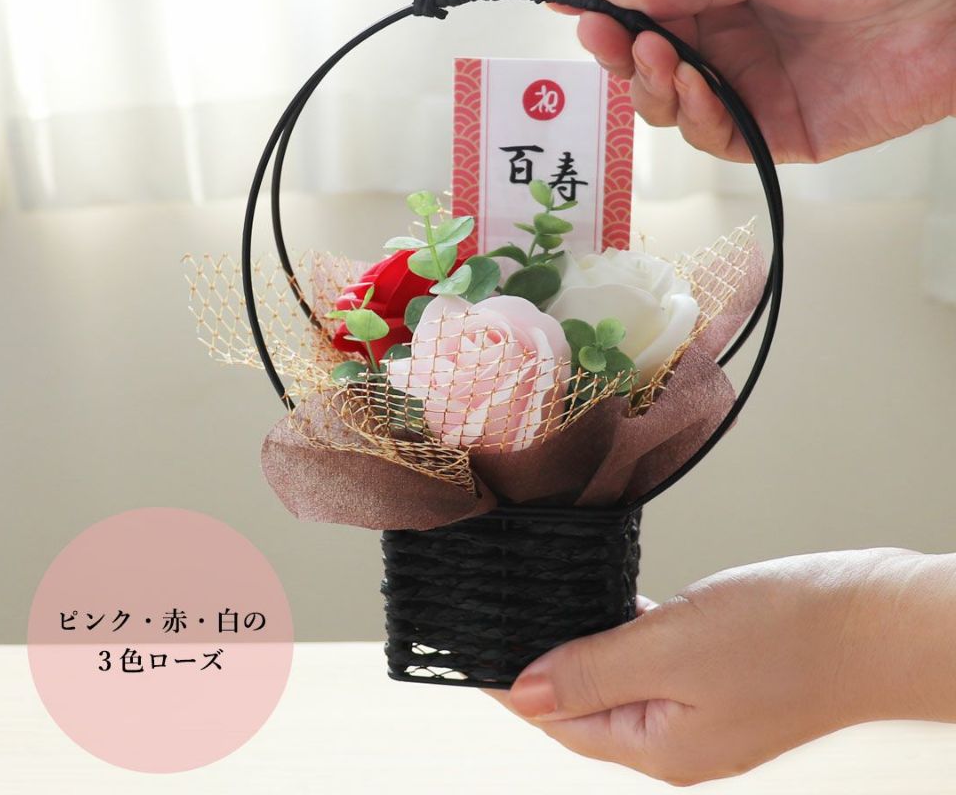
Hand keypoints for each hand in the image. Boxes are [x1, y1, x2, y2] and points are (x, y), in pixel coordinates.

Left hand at [487, 548, 955, 785]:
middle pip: (581, 704)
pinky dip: (622, 634)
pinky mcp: (720, 675)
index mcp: (658, 747)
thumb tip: (524, 693)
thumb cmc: (789, 634)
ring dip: (577, 647)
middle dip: (536, 666)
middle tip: (497, 620)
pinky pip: (652, 660)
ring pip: (615, 679)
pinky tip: (607, 605)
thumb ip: (593, 671)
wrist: (880, 622)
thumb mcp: (672, 647)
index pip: (556, 719)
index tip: (471, 646)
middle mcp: (675, 738)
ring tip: (537, 608)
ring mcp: (700, 708)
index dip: (509, 683)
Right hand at [546, 0, 955, 162]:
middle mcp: (727, 25)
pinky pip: (712, 134)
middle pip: (643, 45)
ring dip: (651, 80)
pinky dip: (694, 115)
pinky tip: (698, 88)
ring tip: (657, 55)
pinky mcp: (773, 129)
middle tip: (596, 29)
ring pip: (666, 97)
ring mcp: (746, 80)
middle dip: (615, 40)